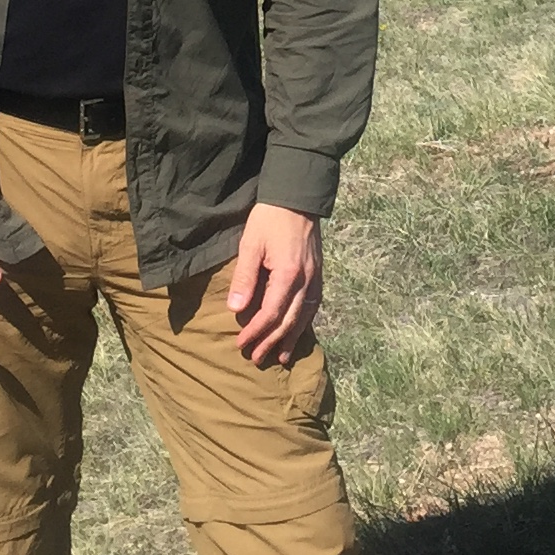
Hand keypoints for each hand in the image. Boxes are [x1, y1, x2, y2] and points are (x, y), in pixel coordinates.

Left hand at [226, 204, 323, 365]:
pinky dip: (305, 322)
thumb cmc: (270, 218)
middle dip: (271, 342)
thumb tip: (235, 309)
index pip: (270, 314)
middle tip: (256, 358)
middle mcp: (306, 281)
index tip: (241, 344)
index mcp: (288, 274)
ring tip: (280, 356)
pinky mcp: (319, 273)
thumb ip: (245, 278)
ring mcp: (316, 277)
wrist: (297, 196)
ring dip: (291, 338)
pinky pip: (314, 305)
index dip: (255, 332)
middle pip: (289, 321)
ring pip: (305, 316)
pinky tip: (298, 330)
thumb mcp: (251, 244)